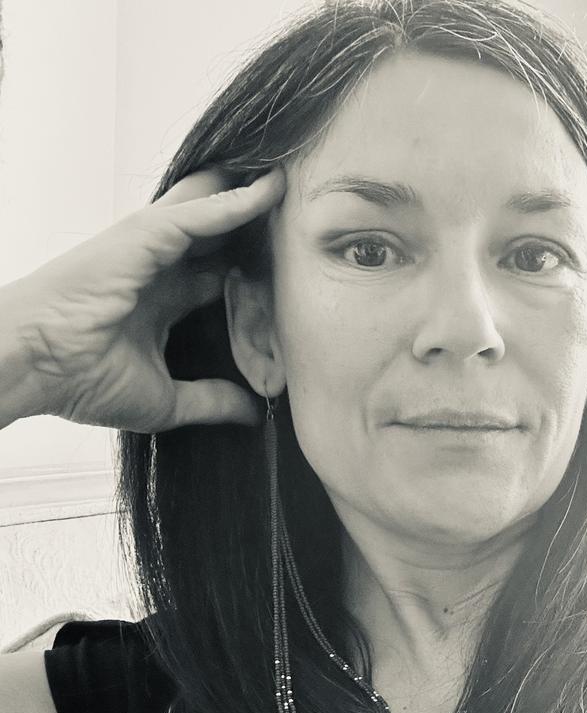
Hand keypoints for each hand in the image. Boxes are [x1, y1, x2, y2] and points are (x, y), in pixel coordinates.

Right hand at [4, 169, 285, 431]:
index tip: (297, 268)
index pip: (218, 276)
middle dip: (259, 225)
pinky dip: (237, 202)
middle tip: (308, 212)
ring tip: (301, 182)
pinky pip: (202, 213)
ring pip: (214, 211)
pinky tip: (273, 191)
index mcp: (161, 301)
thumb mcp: (166, 401)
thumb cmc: (81, 381)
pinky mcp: (144, 235)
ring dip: (255, 198)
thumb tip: (253, 413)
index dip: (256, 270)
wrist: (35, 364)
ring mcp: (151, 247)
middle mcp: (159, 267)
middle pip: (221, 235)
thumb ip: (211, 400)